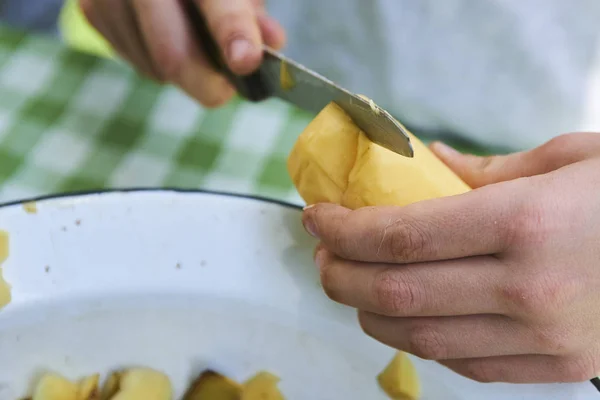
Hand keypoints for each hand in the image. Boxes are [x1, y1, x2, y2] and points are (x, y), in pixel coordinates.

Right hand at [80, 0, 285, 106]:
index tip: (246, 61)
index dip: (232, 33)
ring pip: (155, 68)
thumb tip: (272, 43)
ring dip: (184, 72)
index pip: (216, 4)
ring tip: (191, 40)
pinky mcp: (91, 12)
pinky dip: (159, 63)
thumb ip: (252, 13)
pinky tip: (164, 34)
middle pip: (172, 55)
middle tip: (225, 90)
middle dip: (206, 83)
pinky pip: (137, 62)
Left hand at [302, 132, 599, 383]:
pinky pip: (465, 365)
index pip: (402, 236)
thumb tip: (425, 161)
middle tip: (322, 255)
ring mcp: (544, 338)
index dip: (345, 230)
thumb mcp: (567, 158)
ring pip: (421, 339)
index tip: (318, 218)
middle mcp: (528, 288)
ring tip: (351, 284)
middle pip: (398, 292)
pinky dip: (421, 341)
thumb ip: (486, 169)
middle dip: (341, 275)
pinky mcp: (559, 367)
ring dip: (370, 312)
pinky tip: (407, 315)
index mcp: (525, 223)